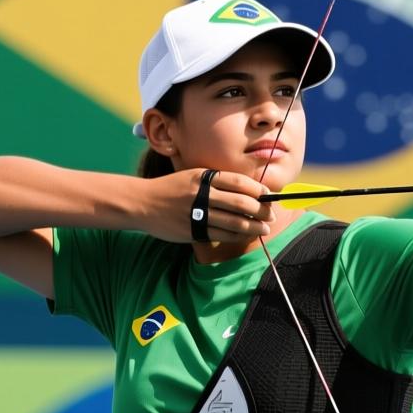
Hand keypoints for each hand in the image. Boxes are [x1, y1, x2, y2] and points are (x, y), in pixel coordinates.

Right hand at [141, 169, 275, 243]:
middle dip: (261, 210)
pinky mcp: (191, 230)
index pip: (239, 182)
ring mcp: (196, 213)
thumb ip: (217, 183)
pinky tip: (246, 235)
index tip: (269, 196)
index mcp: (203, 177)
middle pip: (241, 202)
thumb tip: (250, 191)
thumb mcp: (193, 177)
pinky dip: (238, 236)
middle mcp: (201, 193)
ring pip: (234, 221)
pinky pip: (221, 235)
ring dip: (254, 226)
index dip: (258, 190)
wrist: (141, 203)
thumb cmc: (172, 189)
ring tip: (264, 228)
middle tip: (271, 215)